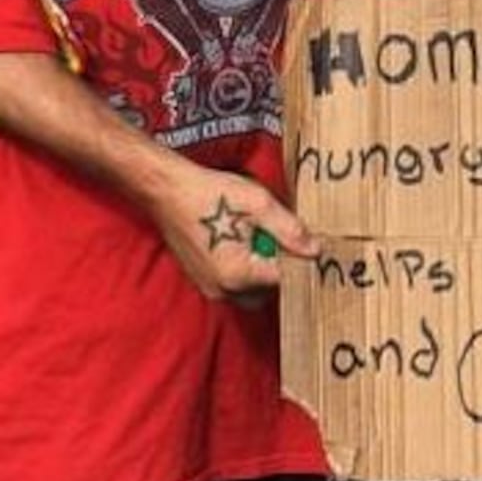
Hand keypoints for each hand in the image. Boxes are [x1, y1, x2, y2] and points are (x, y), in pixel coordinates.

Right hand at [149, 168, 319, 303]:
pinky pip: (232, 283)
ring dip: (259, 268)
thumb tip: (315, 249)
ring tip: (255, 235)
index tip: (307, 245)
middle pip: (267, 291)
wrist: (166, 189)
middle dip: (277, 268)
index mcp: (238, 274)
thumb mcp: (258, 203)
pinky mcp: (201, 279)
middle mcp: (222, 289)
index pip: (284, 280)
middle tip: (277, 237)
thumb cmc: (208, 193)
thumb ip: (289, 230)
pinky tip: (238, 238)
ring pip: (249, 290)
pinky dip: (242, 267)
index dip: (298, 261)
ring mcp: (209, 286)